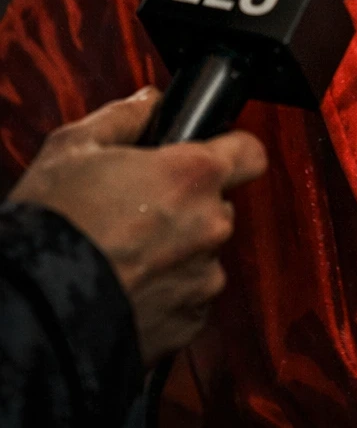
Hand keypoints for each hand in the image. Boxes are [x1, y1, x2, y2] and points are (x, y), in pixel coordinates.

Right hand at [7, 87, 266, 365]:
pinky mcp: (188, 324)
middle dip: (188, 205)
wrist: (35, 308)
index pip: (251, 152)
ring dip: (178, 252)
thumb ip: (125, 117)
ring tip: (125, 255)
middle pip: (219, 204)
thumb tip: (151, 103)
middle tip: (140, 210)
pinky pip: (189, 298)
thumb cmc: (54, 222)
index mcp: (194, 174)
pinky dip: (167, 293)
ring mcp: (203, 278)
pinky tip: (127, 287)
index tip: (208, 155)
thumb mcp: (75, 146)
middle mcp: (211, 224)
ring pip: (203, 253)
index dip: (231, 150)